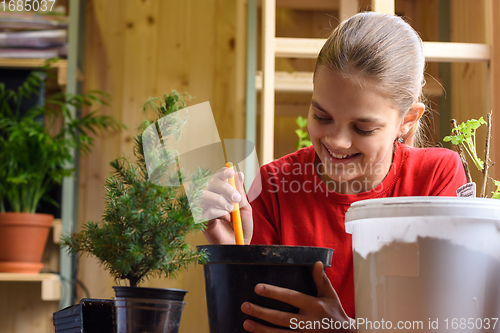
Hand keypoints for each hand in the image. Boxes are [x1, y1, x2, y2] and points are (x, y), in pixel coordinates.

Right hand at [201, 167, 252, 243]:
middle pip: (210, 182)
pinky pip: (204, 210)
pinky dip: (216, 211)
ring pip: (203, 194)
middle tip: (236, 197)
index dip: (222, 172)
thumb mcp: (245, 208)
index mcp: (222, 193)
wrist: (239, 246)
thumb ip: (240, 192)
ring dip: (219, 199)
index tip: (230, 172)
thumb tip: (238, 174)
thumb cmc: (242, 228)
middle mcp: (211, 198)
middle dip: (224, 187)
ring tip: (230, 209)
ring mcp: (204, 209)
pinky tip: (223, 218)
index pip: (218, 177)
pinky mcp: (200, 220)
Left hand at [240, 262, 354, 331]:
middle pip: (281, 318)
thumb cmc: (335, 313)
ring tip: (247, 323)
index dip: (274, 293)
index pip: (290, 297)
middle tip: (245, 306)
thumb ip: (321, 280)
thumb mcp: (330, 296)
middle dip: (262, 312)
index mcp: (314, 306)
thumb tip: (316, 263)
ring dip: (262, 329)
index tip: (258, 288)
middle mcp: (308, 322)